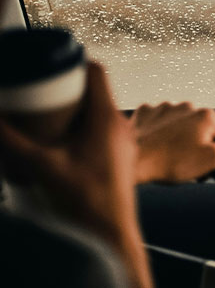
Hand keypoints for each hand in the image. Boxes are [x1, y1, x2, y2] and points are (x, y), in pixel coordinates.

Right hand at [0, 62, 151, 287]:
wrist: (110, 233)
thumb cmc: (84, 200)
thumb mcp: (40, 166)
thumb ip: (10, 141)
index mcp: (106, 117)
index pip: (97, 72)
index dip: (74, 62)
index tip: (52, 65)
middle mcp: (120, 124)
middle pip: (96, 90)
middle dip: (68, 87)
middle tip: (42, 89)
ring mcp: (123, 140)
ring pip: (100, 111)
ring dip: (76, 108)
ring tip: (48, 113)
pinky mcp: (121, 155)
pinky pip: (103, 129)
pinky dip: (83, 126)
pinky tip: (63, 139)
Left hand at [131, 102, 214, 183]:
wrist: (130, 160)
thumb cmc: (170, 162)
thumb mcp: (212, 160)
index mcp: (207, 115)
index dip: (212, 156)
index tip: (199, 167)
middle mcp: (187, 105)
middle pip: (200, 130)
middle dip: (194, 146)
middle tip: (182, 164)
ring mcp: (164, 107)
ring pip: (179, 125)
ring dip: (176, 139)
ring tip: (165, 157)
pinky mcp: (145, 112)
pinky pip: (158, 123)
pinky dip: (157, 133)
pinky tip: (153, 146)